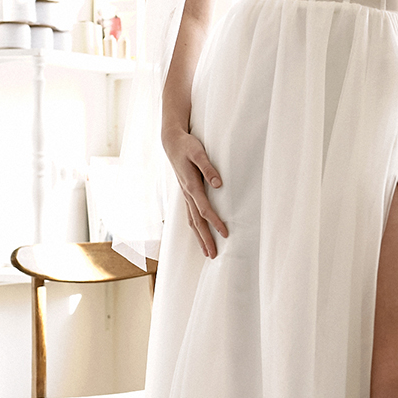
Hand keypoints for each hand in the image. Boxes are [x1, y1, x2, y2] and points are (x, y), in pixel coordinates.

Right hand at [162, 123, 227, 256]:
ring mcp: (185, 195)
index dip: (215, 222)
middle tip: (213, 255)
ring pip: (191, 221)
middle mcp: (187, 194)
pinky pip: (190, 214)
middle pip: (196, 221)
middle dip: (205, 239)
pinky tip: (199, 233)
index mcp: (191, 185)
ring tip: (207, 252)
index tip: (225, 234)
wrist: (172, 142)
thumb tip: (219, 184)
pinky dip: (194, 227)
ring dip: (199, 237)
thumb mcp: (199, 152)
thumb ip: (209, 168)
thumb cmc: (187, 145)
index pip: (204, 209)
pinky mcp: (186, 193)